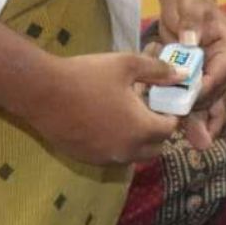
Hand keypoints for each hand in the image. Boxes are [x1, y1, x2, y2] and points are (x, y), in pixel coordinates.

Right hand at [15, 51, 185, 165]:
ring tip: (127, 115)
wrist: (43, 92)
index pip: (170, 129)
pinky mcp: (87, 159)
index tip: (164, 101)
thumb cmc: (88, 75)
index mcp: (141, 129)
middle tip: (148, 109)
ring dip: (138, 141)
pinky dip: (118, 145)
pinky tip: (106, 122)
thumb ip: (158, 71)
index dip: (172, 115)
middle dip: (158, 132)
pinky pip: (113, 157)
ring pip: (134, 156)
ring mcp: (105, 158)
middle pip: (155, 148)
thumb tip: (182, 74)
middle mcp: (127, 151)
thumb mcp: (127, 65)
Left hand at [157, 0, 225, 108]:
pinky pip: (195, 99)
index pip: (215, 80)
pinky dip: (179, 99)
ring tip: (157, 96)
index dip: (193, 91)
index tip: (169, 92)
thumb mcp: (189, 7)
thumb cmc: (189, 4)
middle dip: (185, 100)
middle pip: (209, 97)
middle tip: (158, 98)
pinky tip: (162, 95)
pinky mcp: (207, 83)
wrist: (186, 7)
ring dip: (180, 102)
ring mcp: (220, 78)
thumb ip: (190, 22)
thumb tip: (190, 41)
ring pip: (202, 103)